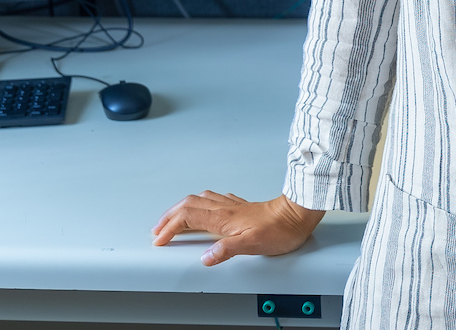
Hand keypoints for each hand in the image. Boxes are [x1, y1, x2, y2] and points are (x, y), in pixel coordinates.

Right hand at [152, 190, 325, 265]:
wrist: (297, 215)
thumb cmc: (279, 230)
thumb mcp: (252, 244)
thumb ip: (227, 249)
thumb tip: (205, 257)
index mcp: (223, 218)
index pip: (187, 218)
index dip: (170, 228)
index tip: (159, 239)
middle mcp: (225, 208)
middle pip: (188, 205)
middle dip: (169, 217)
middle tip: (158, 229)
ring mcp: (233, 205)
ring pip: (199, 200)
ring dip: (182, 209)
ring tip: (173, 218)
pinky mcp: (241, 206)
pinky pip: (214, 199)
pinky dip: (200, 204)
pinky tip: (205, 207)